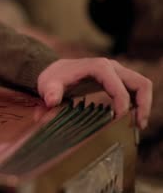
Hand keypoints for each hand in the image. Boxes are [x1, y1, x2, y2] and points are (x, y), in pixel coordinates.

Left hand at [37, 58, 152, 129]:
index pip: (118, 85)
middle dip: (143, 105)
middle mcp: (112, 67)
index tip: (118, 121)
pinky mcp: (118, 80)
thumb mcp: (48, 85)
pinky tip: (131, 120)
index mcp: (98, 67)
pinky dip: (139, 104)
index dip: (122, 103)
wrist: (54, 72)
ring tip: (138, 125)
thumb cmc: (52, 79)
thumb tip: (51, 101)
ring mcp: (117, 72)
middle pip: (140, 83)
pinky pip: (135, 90)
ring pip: (142, 85)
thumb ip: (49, 92)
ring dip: (144, 105)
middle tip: (137, 126)